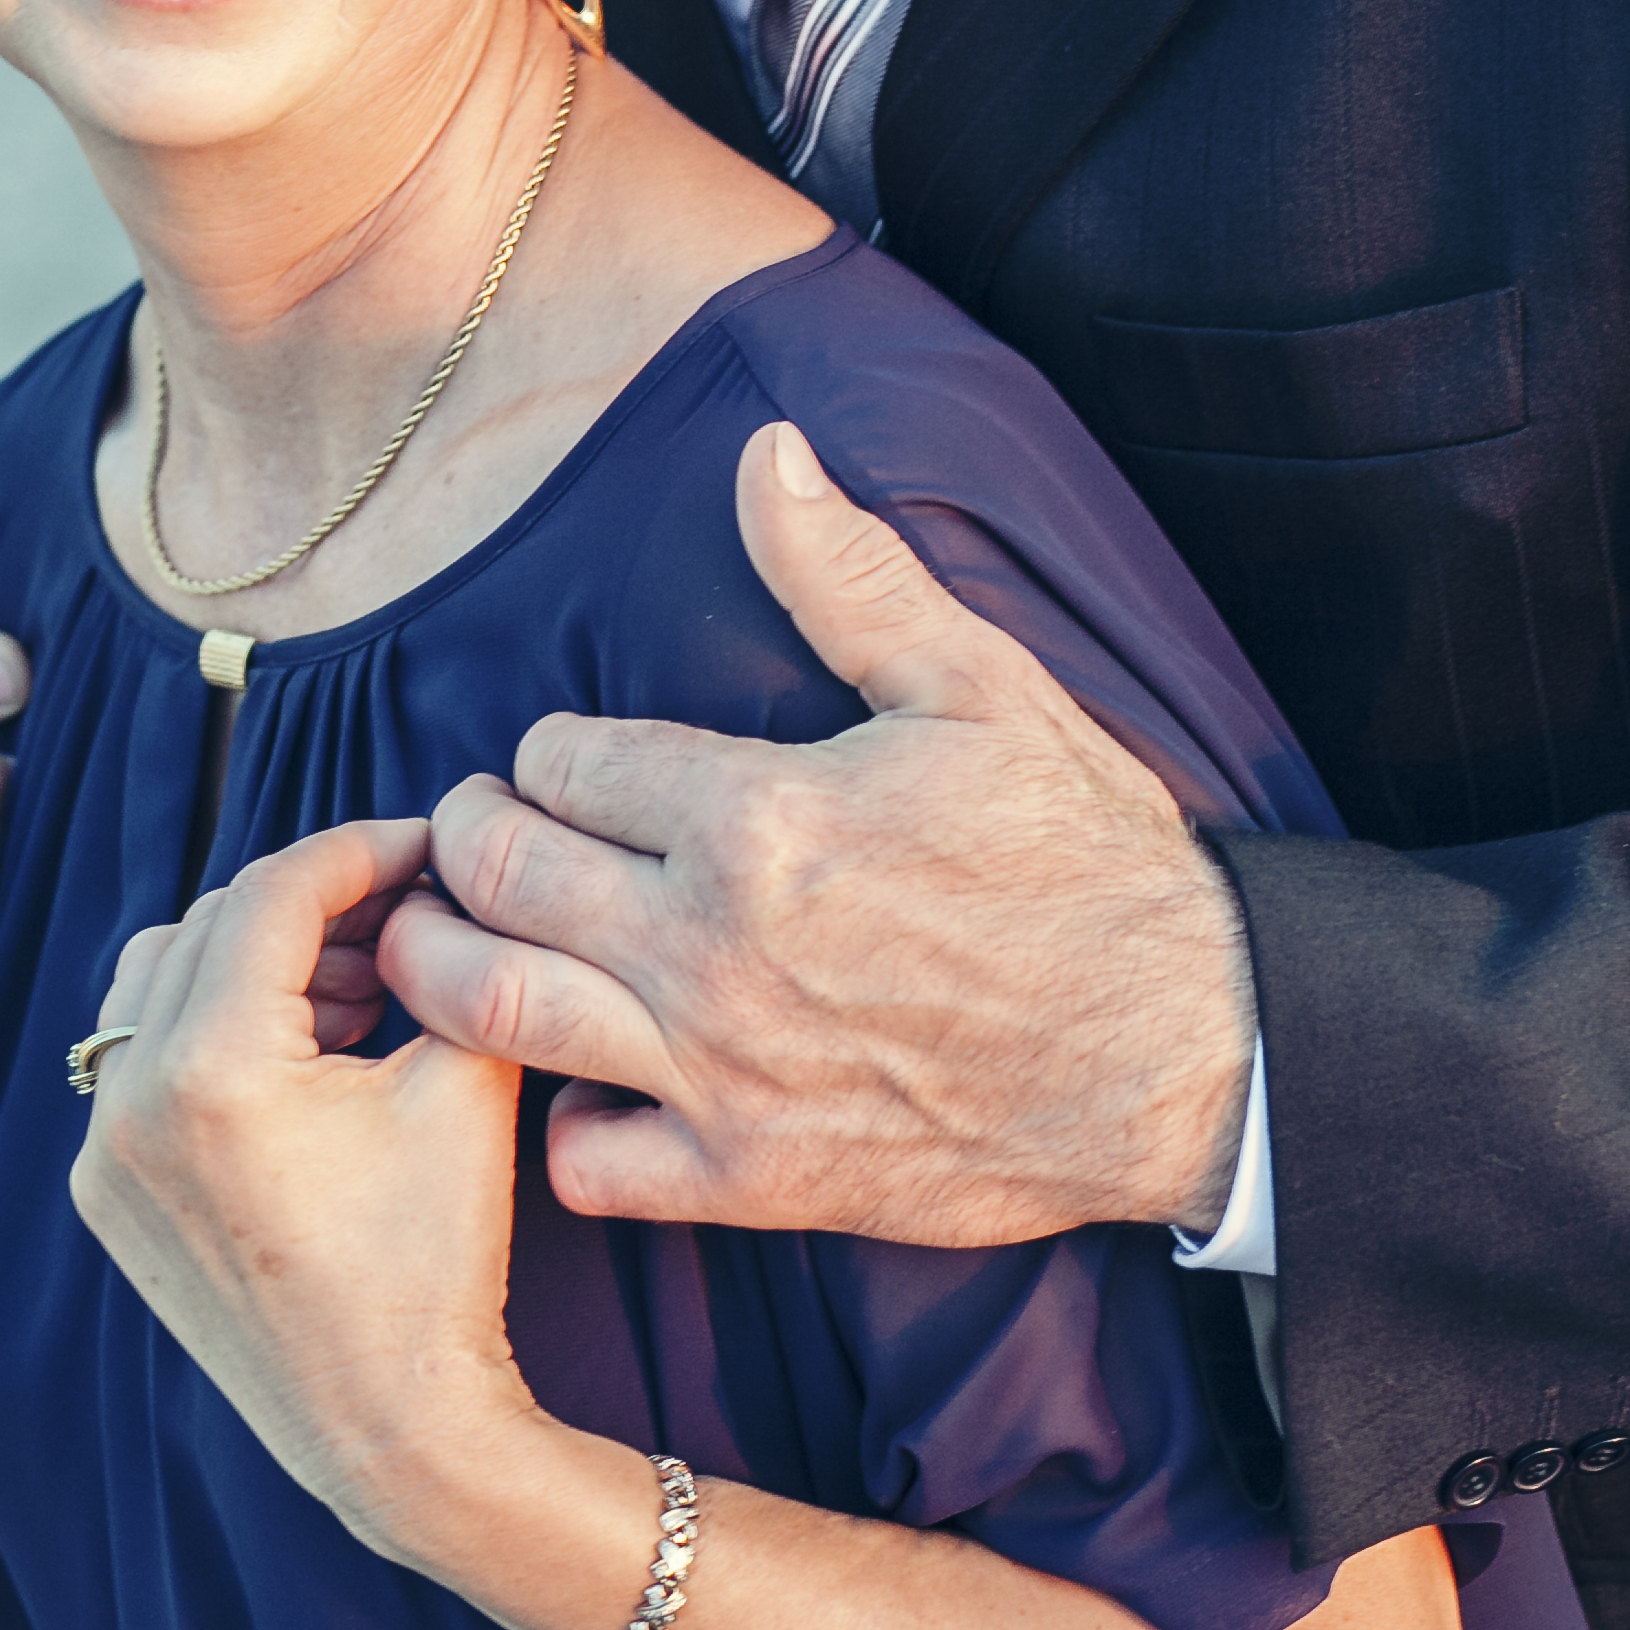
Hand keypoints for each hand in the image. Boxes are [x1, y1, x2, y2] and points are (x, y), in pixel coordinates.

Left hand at [70, 822, 531, 1554]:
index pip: (279, 889)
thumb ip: (447, 954)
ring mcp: (104, 1154)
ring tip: (353, 987)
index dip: (361, 848)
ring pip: (160, 976)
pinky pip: (140, 1057)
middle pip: (217, 919)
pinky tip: (301, 1051)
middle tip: (401, 914)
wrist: (392, 1428)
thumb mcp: (466, 1079)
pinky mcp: (104, 1195)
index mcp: (214, 1068)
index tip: (425, 844)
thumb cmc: (437, 1260)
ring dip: (253, 956)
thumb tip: (432, 879)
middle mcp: (133, 1103)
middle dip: (313, 902)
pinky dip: (210, 1024)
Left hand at [380, 423, 1256, 1244]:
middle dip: (464, 838)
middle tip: (474, 827)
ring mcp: (726, 1071)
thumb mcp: (978, 684)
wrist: (1184, 1048)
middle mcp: (716, 945)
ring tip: (451, 931)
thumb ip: (847, 574)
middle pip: (501, 876)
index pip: (563, 761)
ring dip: (444, 965)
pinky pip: (587, 1162)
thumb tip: (765, 453)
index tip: (562, 759)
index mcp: (761, 814)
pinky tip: (583, 1071)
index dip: (548, 750)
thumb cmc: (1084, 856)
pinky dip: (558, 1117)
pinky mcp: (753, 1177)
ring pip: (499, 1014)